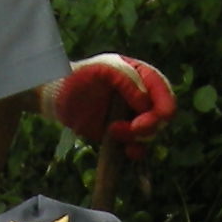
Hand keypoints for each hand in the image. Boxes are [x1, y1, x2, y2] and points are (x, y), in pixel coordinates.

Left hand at [46, 54, 177, 157]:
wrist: (58, 97)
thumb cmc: (79, 77)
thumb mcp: (102, 70)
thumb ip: (126, 79)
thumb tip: (145, 102)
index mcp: (141, 75)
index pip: (163, 91)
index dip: (163, 107)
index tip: (150, 119)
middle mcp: (143, 96)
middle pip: (162, 115)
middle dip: (150, 125)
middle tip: (133, 129)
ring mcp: (134, 116)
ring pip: (152, 133)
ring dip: (137, 137)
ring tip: (112, 130)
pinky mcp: (125, 134)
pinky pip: (140, 147)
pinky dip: (137, 151)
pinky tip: (126, 150)